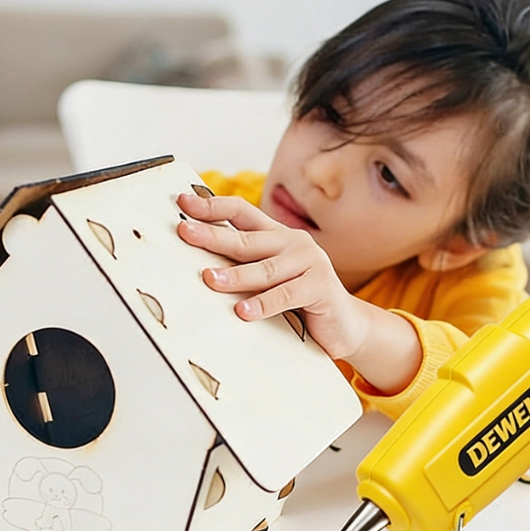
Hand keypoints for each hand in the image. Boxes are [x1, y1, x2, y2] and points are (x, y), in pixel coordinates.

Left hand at [177, 191, 365, 356]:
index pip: (242, 212)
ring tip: (210, 279)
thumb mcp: (271, 280)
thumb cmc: (300, 304)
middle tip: (185, 232)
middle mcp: (295, 244)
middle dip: (213, 235)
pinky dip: (263, 304)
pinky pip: (286, 296)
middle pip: (247, 239)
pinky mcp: (320, 288)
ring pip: (264, 269)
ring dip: (235, 275)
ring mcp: (311, 263)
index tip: (183, 203)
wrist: (346, 327)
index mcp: (279, 236)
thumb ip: (246, 267)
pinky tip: (243, 312)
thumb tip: (198, 263)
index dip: (213, 206)